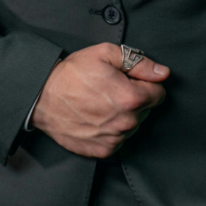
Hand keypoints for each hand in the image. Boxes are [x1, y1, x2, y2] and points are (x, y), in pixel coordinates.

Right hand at [31, 43, 169, 158]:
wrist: (42, 97)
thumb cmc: (72, 74)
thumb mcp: (105, 54)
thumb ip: (139, 63)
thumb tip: (163, 73)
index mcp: (131, 98)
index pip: (158, 93)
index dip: (145, 83)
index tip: (128, 79)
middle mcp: (126, 123)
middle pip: (146, 109)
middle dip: (135, 98)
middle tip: (111, 88)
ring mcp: (114, 139)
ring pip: (133, 125)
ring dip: (124, 114)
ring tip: (101, 102)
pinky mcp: (103, 151)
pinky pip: (119, 139)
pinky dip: (112, 129)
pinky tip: (96, 117)